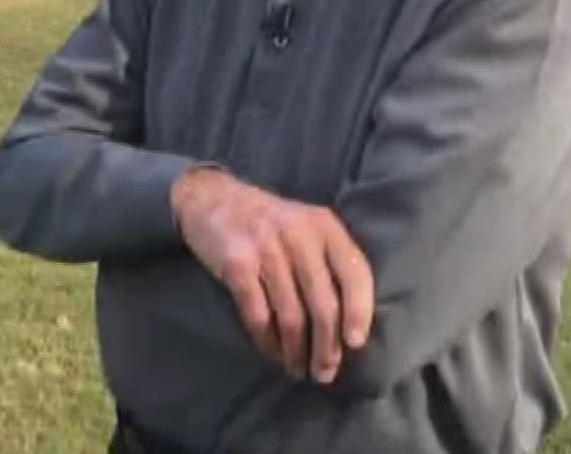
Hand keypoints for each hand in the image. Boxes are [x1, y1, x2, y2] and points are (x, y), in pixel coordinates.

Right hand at [171, 167, 373, 383]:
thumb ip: (328, 262)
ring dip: (296, 351)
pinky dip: (267, 341)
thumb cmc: (269, 223)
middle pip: (322, 303)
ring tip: (298, 370)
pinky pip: (258, 314)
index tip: (355, 344)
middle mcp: (299, 234)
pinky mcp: (236, 263)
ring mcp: (266, 248)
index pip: (354, 272)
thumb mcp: (305, 227)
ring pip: (291, 314)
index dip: (360, 311)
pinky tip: (272, 354)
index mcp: (324, 225)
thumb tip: (347, 325)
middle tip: (324, 372)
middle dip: (326, 346)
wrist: (211, 197)